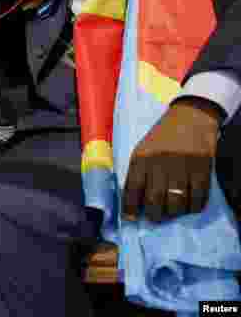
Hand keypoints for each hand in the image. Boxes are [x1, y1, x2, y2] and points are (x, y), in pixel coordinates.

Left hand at [122, 98, 220, 222]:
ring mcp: (183, 165)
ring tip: (171, 212)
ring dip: (173, 213)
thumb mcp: (143, 148)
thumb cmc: (163, 135)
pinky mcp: (203, 167)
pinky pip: (199, 197)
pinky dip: (193, 207)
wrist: (191, 115)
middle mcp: (160, 162)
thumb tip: (134, 199)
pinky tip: (189, 205)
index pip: (132, 188)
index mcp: (141, 157)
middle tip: (154, 217)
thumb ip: (138, 170)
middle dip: (153, 215)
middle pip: (154, 199)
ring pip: (176, 202)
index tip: (130, 218)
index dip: (130, 207)